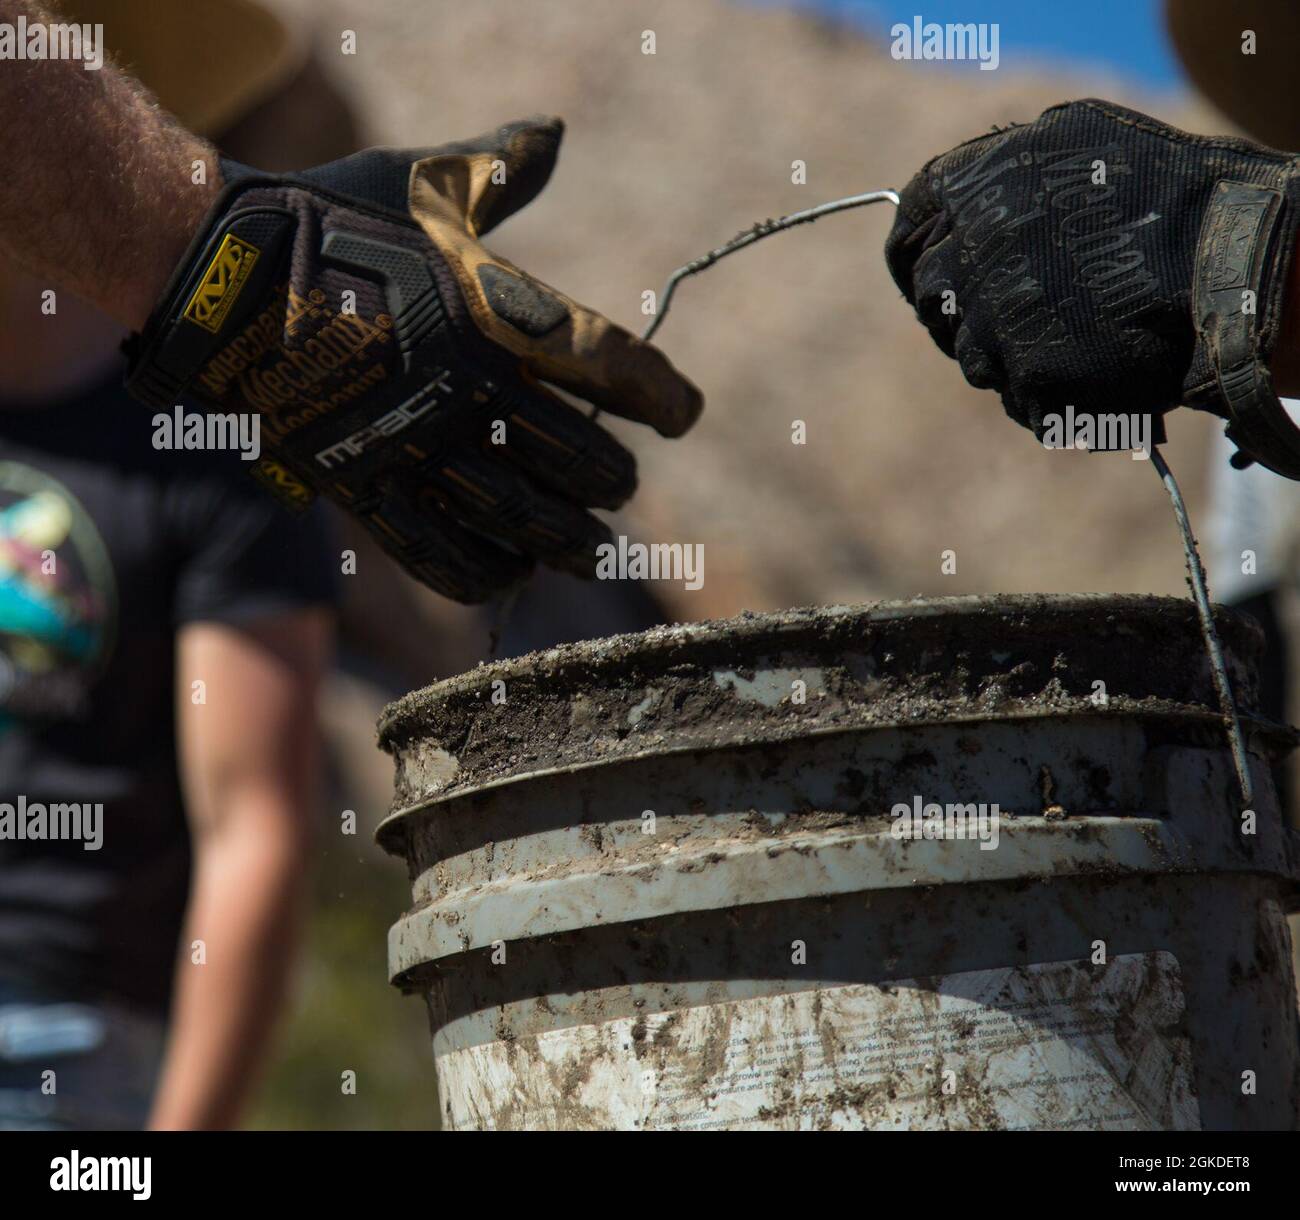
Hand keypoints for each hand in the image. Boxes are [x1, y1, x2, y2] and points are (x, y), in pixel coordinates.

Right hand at [125, 118, 702, 600]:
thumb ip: (499, 168)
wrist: (217, 277)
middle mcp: (466, 390)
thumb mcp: (423, 184)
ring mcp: (414, 446)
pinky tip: (510, 570)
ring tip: (587, 547)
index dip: (662, 396)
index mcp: (492, 313)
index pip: (610, 366)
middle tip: (620, 484)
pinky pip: (438, 553)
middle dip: (613, 478)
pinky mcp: (365, 487)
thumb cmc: (331, 220)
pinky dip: (484, 572)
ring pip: (520, 518)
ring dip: (567, 539)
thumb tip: (554, 132)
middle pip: (578, 459)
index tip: (684, 414)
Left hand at [885, 98, 1299, 476]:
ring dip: (1011, 350)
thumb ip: (1001, 176)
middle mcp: (971, 253)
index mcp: (977, 186)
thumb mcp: (1074, 143)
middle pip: (935, 298)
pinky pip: (1015, 396)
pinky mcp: (1027, 377)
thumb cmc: (1166, 193)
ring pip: (973, 354)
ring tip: (1076, 332)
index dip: (914, 257)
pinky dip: (1046, 389)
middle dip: (964, 307)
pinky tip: (1092, 366)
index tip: (925, 275)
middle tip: (1017, 310)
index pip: (909, 230)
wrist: (1235, 261)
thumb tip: (954, 211)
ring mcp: (996, 321)